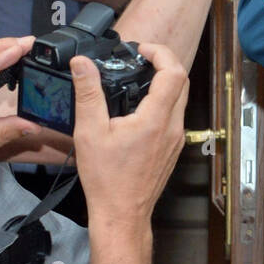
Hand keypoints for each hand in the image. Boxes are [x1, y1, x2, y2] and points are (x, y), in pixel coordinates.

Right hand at [72, 42, 187, 224]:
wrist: (122, 213)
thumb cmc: (107, 180)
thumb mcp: (89, 132)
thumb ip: (88, 93)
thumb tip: (82, 64)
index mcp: (156, 120)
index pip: (174, 72)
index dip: (161, 53)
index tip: (142, 49)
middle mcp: (172, 128)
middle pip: (181, 82)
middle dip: (164, 63)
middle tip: (140, 59)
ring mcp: (176, 139)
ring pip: (179, 99)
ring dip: (163, 82)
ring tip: (136, 78)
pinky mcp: (172, 148)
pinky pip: (174, 115)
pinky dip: (162, 101)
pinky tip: (138, 107)